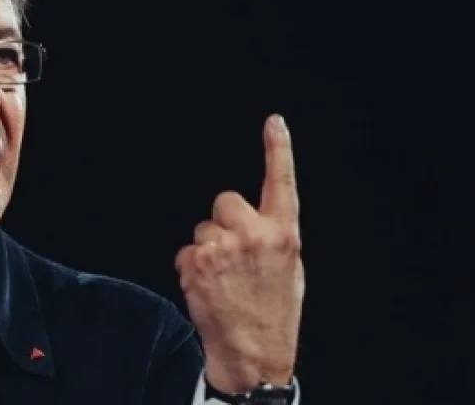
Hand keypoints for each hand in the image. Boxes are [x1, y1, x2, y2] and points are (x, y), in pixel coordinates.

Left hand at [175, 114, 304, 393]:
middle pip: (225, 201)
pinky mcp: (196, 262)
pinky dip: (192, 268)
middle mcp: (255, 235)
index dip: (278, 149)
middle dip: (224, 222)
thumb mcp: (288, 270)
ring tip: (223, 279)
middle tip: (233, 255)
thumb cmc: (273, 312)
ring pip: (202, 229)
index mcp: (284, 235)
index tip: (274, 122)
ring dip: (207, 249)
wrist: (254, 353)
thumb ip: (272, 236)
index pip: (281, 183)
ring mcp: (223, 247)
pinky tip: (208, 288)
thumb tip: (255, 218)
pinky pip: (186, 252)